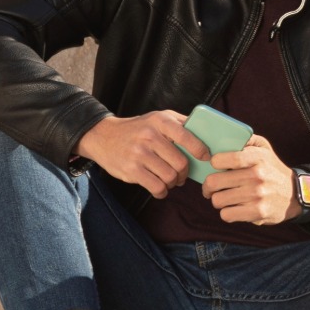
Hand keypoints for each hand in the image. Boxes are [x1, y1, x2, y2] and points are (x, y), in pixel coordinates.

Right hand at [74, 111, 209, 198]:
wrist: (103, 136)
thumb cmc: (137, 129)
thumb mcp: (157, 118)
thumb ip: (180, 123)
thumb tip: (206, 133)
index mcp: (160, 122)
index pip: (186, 136)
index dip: (200, 150)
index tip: (205, 158)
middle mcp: (149, 136)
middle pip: (180, 163)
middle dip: (185, 173)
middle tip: (181, 175)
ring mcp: (139, 154)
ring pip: (170, 177)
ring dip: (173, 183)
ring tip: (169, 180)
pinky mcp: (131, 170)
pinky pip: (157, 187)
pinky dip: (162, 192)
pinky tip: (160, 188)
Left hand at [203, 135, 297, 224]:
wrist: (295, 194)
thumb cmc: (272, 169)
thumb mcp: (264, 148)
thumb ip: (246, 139)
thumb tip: (224, 137)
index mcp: (257, 157)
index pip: (221, 159)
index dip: (213, 163)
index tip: (216, 166)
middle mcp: (257, 176)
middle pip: (214, 182)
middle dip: (208, 186)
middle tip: (211, 187)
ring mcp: (257, 196)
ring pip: (218, 200)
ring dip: (218, 200)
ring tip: (225, 197)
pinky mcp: (258, 212)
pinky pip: (227, 215)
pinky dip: (227, 213)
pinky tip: (234, 208)